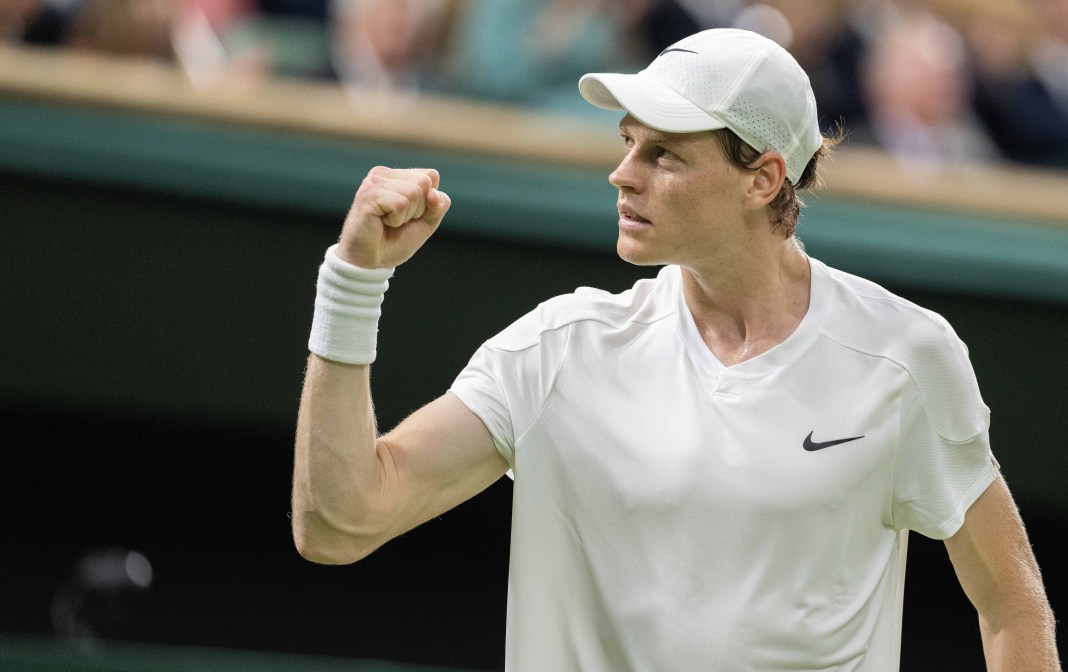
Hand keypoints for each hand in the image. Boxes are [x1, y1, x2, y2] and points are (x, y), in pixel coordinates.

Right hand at [336, 166, 451, 267]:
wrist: (371, 262)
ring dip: (406, 216)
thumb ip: (439, 204)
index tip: (410, 215)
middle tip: (397, 221)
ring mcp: (374, 181)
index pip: (431, 176)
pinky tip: (381, 222)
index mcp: (398, 175)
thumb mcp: (427, 221)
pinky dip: (396, 220)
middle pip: (424, 183)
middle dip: (418, 209)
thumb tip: (432, 192)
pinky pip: (401, 204)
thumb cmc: (396, 240)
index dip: (429, 202)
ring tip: (389, 222)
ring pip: (414, 192)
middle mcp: (384, 173)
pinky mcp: (368, 194)